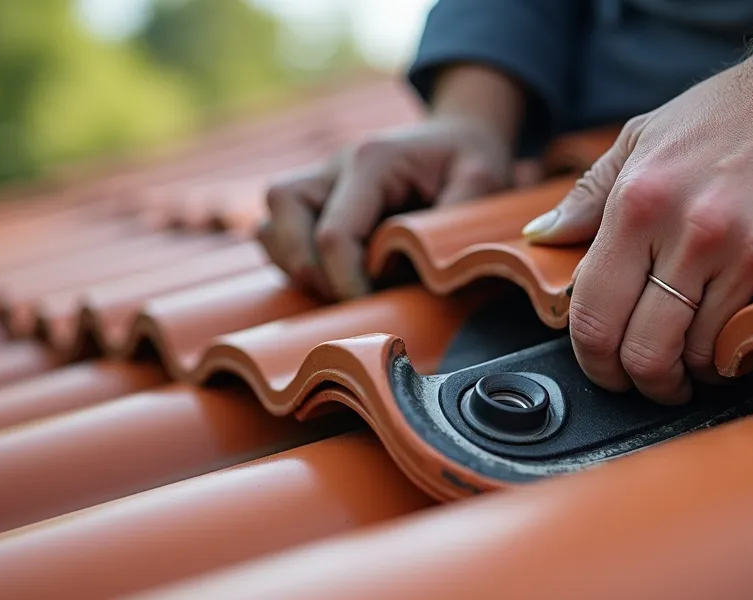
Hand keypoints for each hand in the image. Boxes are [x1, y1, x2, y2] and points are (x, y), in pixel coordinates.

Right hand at [261, 66, 524, 299]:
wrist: (457, 137)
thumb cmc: (470, 161)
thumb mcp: (483, 180)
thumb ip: (456, 221)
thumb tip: (423, 269)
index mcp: (372, 160)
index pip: (333, 233)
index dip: (346, 282)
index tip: (374, 309)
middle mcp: (334, 166)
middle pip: (282, 215)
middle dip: (310, 272)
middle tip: (352, 300)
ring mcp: (317, 182)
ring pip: (269, 225)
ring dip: (295, 266)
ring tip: (341, 289)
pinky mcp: (312, 202)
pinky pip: (276, 235)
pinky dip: (294, 263)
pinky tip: (334, 280)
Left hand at [521, 0, 752, 403]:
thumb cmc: (740, 110)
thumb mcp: (648, 136)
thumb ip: (591, 194)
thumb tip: (541, 237)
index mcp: (642, 202)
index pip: (594, 316)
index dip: (594, 362)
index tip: (608, 372)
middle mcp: (695, 231)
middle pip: (647, 353)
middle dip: (647, 382)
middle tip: (661, 381)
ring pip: (708, 355)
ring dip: (704, 364)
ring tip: (712, 343)